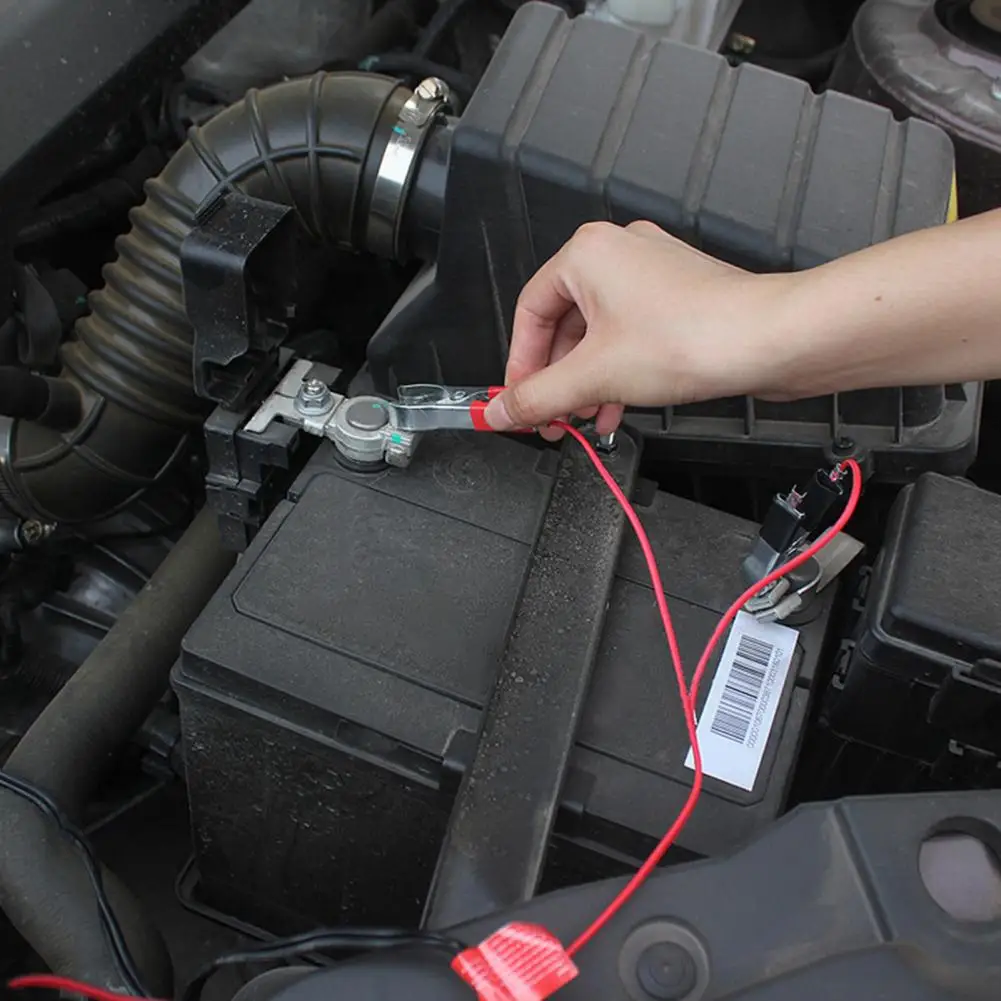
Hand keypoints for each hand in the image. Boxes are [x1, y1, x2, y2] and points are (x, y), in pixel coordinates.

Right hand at [483, 221, 787, 438]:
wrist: (769, 339)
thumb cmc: (693, 336)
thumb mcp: (594, 376)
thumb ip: (538, 396)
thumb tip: (501, 412)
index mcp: (587, 254)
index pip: (529, 313)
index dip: (519, 366)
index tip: (517, 402)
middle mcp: (618, 252)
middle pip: (563, 326)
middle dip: (556, 380)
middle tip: (550, 419)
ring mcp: (652, 272)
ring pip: (598, 334)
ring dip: (586, 383)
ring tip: (583, 421)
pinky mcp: (678, 296)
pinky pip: (630, 335)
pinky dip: (617, 372)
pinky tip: (616, 407)